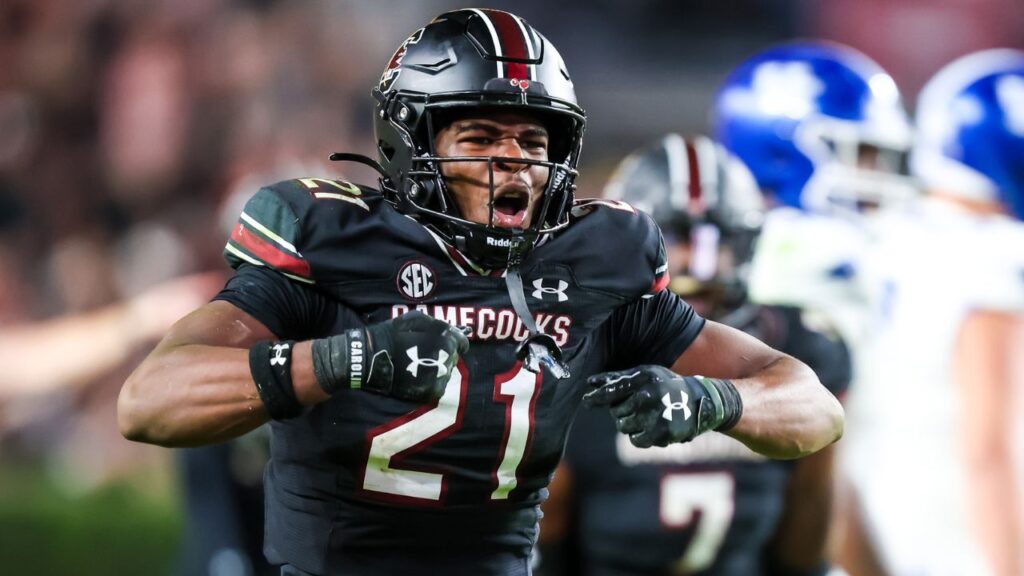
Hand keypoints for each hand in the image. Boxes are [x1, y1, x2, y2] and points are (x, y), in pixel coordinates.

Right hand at [364, 311, 469, 401]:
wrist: (373, 356)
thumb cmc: (395, 333)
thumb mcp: (417, 319)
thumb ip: (438, 325)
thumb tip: (453, 331)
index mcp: (446, 338)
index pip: (462, 343)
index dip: (455, 343)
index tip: (445, 346)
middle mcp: (447, 356)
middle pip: (453, 358)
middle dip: (444, 355)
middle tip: (426, 355)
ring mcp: (440, 375)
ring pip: (446, 373)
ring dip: (438, 369)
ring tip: (420, 366)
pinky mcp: (432, 390)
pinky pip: (439, 386)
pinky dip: (431, 383)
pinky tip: (418, 377)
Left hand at [582, 365, 740, 447]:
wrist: (701, 402)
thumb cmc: (666, 386)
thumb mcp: (646, 375)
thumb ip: (618, 379)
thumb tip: (589, 383)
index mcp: (643, 378)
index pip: (612, 390)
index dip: (596, 397)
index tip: (585, 401)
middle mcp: (648, 396)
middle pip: (616, 412)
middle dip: (621, 412)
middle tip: (638, 407)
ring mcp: (655, 415)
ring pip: (624, 426)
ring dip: (631, 424)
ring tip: (647, 416)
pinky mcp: (661, 433)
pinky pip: (636, 440)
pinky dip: (641, 436)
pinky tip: (652, 427)